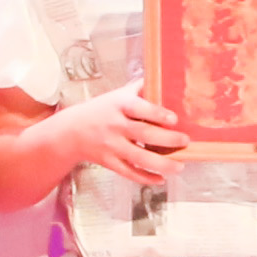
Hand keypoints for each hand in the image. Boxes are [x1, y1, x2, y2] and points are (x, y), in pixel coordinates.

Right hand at [76, 86, 194, 182]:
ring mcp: (112, 146)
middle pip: (143, 134)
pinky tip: (160, 179)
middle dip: (167, 139)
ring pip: (138, 157)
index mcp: (119, 105)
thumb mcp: (117, 95)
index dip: (157, 113)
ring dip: (161, 164)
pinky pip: (129, 172)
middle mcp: (115, 125)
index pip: (140, 108)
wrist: (72, 131)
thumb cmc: (101, 110)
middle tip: (185, 141)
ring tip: (180, 166)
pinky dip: (145, 178)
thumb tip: (165, 77)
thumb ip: (140, 88)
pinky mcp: (109, 162)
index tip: (174, 119)